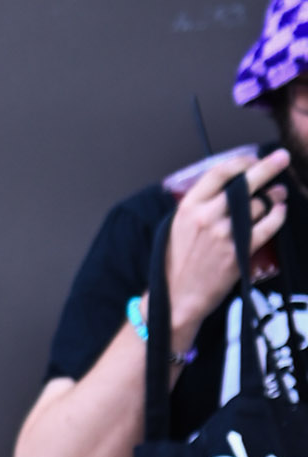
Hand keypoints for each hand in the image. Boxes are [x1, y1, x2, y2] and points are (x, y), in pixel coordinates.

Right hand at [166, 151, 289, 348]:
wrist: (176, 298)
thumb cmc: (175, 264)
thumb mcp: (177, 227)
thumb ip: (198, 207)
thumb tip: (224, 189)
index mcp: (189, 207)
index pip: (219, 173)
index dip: (240, 162)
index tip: (252, 160)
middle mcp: (206, 217)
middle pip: (244, 183)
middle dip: (267, 167)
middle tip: (281, 158)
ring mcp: (224, 234)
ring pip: (258, 204)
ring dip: (273, 196)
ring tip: (279, 193)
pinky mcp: (239, 252)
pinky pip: (267, 227)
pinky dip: (277, 216)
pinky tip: (280, 211)